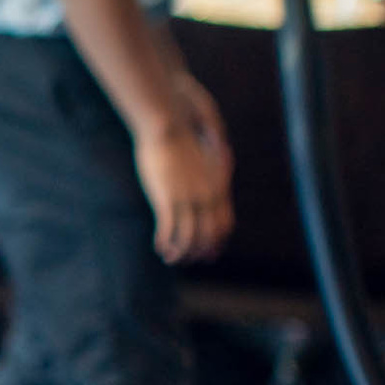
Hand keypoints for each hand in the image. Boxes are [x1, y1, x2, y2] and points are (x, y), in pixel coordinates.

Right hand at [137, 73, 231, 263]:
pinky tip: (159, 247)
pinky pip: (170, 230)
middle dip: (199, 252)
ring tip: (170, 257)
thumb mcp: (200, 157)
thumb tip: (209, 171)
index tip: (208, 253)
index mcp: (217, 187)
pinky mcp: (168, 198)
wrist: (167, 125)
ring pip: (190, 238)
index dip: (217, 242)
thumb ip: (206, 170)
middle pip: (209, 235)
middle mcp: (207, 197)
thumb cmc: (179, 135)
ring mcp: (188, 199)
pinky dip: (166, 243)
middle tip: (187, 259)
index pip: (225, 223)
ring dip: (181, 252)